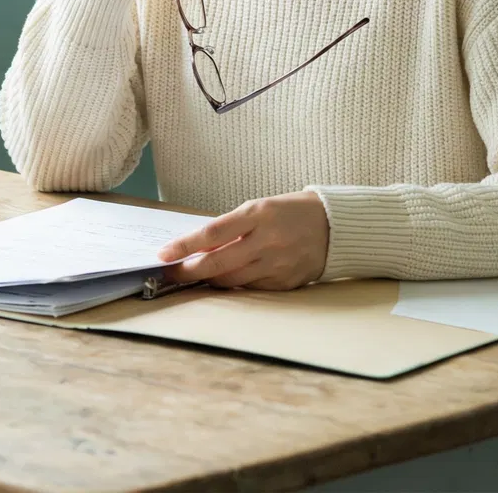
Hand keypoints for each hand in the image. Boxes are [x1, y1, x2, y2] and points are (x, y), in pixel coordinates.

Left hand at [157, 192, 329, 289]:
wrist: (334, 226)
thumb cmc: (289, 212)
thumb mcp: (259, 209)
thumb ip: (230, 228)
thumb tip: (196, 247)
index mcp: (258, 215)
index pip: (212, 233)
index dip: (184, 246)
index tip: (163, 254)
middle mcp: (267, 241)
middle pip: (218, 262)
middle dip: (189, 271)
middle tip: (171, 272)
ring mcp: (277, 264)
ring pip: (231, 280)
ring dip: (209, 279)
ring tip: (195, 274)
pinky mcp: (285, 283)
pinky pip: (250, 288)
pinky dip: (234, 284)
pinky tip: (225, 278)